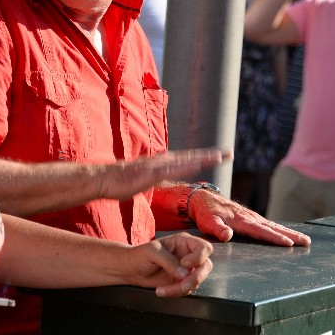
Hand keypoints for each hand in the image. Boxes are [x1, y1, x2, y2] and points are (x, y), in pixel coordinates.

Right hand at [94, 148, 229, 201]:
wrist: (104, 179)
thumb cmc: (120, 182)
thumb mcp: (142, 180)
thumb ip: (153, 178)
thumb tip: (159, 179)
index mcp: (161, 164)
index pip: (187, 160)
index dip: (204, 158)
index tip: (220, 156)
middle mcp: (162, 161)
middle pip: (191, 157)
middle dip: (211, 155)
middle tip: (230, 153)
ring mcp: (157, 166)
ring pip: (185, 160)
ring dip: (203, 158)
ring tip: (220, 157)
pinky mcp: (151, 173)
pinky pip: (172, 170)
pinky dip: (185, 166)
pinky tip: (197, 165)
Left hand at [122, 232, 212, 297]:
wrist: (131, 270)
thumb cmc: (140, 255)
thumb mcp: (152, 252)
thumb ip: (168, 261)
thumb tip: (184, 273)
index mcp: (184, 242)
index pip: (204, 248)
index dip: (199, 257)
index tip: (185, 264)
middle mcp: (188, 255)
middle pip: (206, 266)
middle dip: (196, 278)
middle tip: (182, 285)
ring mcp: (187, 269)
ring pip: (197, 281)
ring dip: (182, 288)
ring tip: (163, 290)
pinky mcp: (182, 282)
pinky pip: (187, 290)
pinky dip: (175, 293)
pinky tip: (161, 291)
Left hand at [189, 188, 310, 246]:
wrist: (202, 199)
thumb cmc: (205, 212)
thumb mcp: (207, 221)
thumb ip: (217, 228)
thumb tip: (227, 235)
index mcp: (242, 220)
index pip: (261, 231)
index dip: (275, 238)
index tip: (289, 243)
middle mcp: (250, 218)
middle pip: (273, 228)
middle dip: (291, 235)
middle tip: (307, 242)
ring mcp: (252, 217)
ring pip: (273, 226)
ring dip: (290, 232)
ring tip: (305, 240)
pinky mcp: (251, 218)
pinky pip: (268, 225)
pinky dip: (280, 230)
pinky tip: (288, 234)